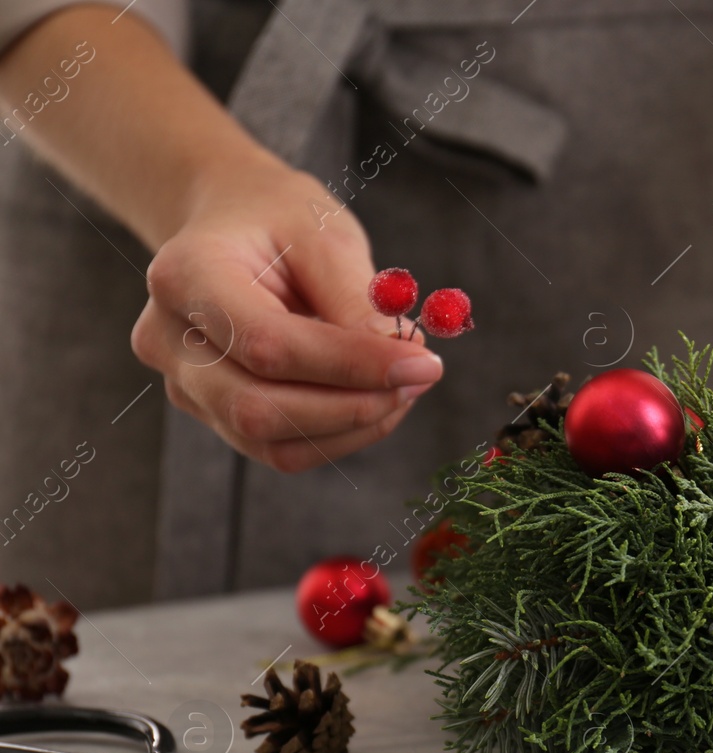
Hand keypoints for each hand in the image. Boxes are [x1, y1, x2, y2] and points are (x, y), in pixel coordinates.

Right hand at [132, 160, 440, 472]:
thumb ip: (357, 299)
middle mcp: (169, 339)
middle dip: (353, 406)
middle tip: (420, 379)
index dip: (350, 364)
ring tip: (404, 386)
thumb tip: (399, 362)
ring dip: (354, 426)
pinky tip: (376, 400)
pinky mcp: (214, 413)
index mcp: (185, 276)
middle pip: (258, 409)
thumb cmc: (279, 221)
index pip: (267, 344)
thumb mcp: (324, 234)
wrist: (233, 225)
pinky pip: (281, 450)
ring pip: (272, 443)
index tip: (422, 362)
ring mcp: (185, 384)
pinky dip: (341, 435)